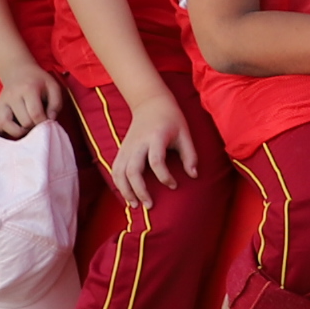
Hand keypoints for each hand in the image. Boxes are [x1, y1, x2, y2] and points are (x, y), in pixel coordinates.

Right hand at [0, 66, 68, 139]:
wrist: (18, 71)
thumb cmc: (38, 81)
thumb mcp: (53, 87)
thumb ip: (56, 104)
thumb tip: (50, 120)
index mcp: (28, 89)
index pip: (36, 114)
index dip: (44, 123)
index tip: (47, 122)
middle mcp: (12, 96)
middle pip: (24, 122)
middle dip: (33, 127)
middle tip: (37, 123)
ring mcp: (1, 102)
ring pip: (4, 124)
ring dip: (17, 131)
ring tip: (24, 128)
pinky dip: (1, 128)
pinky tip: (11, 127)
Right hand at [106, 84, 198, 207]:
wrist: (150, 102)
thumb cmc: (171, 119)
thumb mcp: (185, 133)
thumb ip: (190, 155)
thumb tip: (194, 176)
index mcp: (156, 137)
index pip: (156, 160)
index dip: (165, 176)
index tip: (174, 185)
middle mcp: (138, 143)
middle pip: (133, 170)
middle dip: (140, 190)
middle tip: (149, 206)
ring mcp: (127, 147)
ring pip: (119, 172)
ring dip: (125, 190)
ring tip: (134, 206)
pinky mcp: (121, 150)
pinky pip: (115, 169)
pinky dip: (118, 184)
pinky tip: (127, 196)